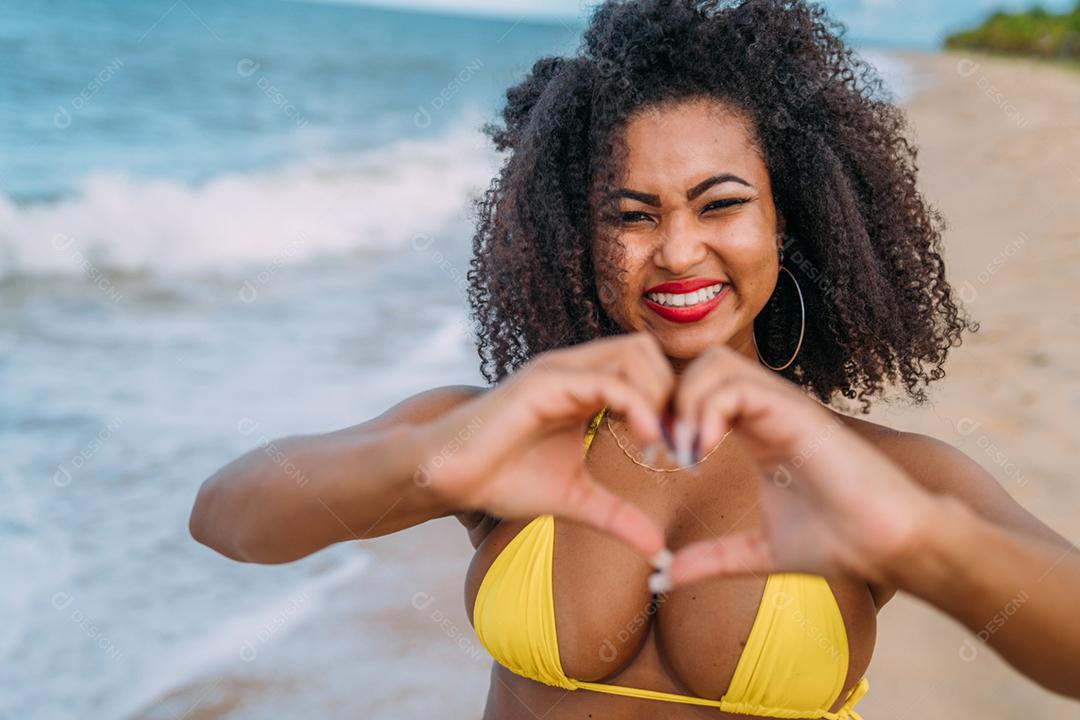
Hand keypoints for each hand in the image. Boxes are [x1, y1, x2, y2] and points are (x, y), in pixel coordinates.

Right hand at [414, 332, 674, 559]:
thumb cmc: (504, 478)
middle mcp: (576, 369)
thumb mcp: (575, 499)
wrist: (449, 475)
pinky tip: (647, 438)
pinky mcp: (544, 382)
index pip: (649, 369)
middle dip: (674, 394)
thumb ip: (616, 516)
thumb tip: (658, 551)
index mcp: (585, 387)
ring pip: (635, 354)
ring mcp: (560, 371)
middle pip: (649, 352)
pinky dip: (637, 404)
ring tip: (663, 444)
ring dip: (661, 395)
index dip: (673, 405)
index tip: (684, 451)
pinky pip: (606, 380)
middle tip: (680, 444)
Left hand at [662, 345, 940, 587]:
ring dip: (684, 403)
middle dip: (668, 399)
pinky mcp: (796, 412)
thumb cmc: (838, 541)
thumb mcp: (759, 552)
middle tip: (661, 449)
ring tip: (683, 453)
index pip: (697, 390)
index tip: (655, 458)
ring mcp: (781, 406)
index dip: (666, 414)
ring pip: (713, 364)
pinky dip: (707, 410)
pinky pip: (737, 385)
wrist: (888, 544)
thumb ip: (714, 558)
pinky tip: (702, 451)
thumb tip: (665, 576)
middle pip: (699, 364)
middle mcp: (766, 409)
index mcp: (754, 430)